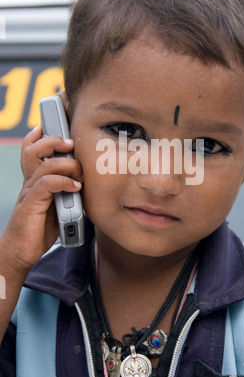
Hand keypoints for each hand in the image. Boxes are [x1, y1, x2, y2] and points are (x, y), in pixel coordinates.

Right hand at [1, 126, 82, 274]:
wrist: (22, 250)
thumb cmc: (41, 227)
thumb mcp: (58, 205)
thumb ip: (67, 191)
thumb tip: (88, 181)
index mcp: (35, 179)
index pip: (32, 148)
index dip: (42, 134)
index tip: (58, 126)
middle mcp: (30, 181)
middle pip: (33, 149)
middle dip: (53, 140)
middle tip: (71, 143)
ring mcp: (30, 191)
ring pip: (43, 163)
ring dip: (65, 162)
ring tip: (78, 169)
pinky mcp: (32, 204)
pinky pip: (47, 184)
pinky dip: (64, 182)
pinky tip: (76, 188)